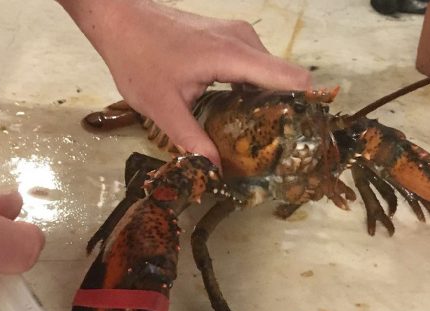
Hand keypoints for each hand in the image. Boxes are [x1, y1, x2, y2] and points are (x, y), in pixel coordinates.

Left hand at [59, 0, 310, 166]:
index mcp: (233, 55)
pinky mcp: (229, 39)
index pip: (291, 78)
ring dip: (269, 102)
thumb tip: (213, 170)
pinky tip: (242, 116)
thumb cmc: (138, 59)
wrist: (121, 20)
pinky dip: (255, 90)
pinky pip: (255, 67)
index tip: (307, 136)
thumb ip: (191, 138)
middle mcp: (244, 41)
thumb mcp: (162, 107)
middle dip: (286, 111)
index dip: (306, 106)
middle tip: (278, 149)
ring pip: (269, 73)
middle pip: (284, 79)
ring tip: (261, 138)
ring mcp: (237, 37)